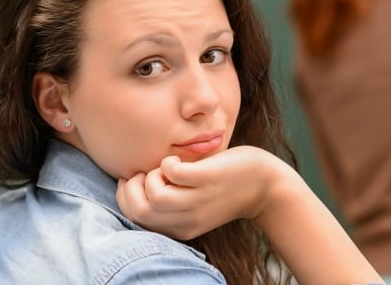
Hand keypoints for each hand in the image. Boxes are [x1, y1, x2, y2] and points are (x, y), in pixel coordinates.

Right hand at [115, 145, 288, 240]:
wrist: (264, 185)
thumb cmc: (223, 188)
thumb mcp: (193, 203)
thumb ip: (169, 200)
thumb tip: (134, 179)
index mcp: (180, 228)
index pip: (136, 219)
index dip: (126, 197)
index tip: (134, 179)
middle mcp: (188, 220)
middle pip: (140, 212)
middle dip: (132, 188)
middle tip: (145, 172)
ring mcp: (200, 200)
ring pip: (156, 197)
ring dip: (151, 177)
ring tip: (165, 168)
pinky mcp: (210, 180)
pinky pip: (174, 174)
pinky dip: (169, 163)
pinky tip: (179, 161)